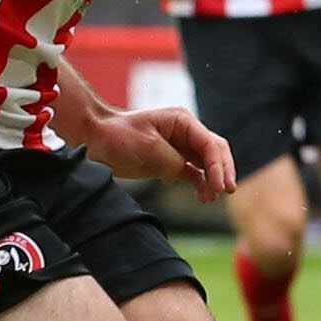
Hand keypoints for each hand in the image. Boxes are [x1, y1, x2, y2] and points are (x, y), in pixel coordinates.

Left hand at [81, 105, 237, 200]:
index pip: (210, 144)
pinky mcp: (171, 162)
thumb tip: (188, 172)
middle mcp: (186, 133)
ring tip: (210, 198)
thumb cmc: (118, 136)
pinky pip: (193, 173)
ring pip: (207, 164)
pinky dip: (200, 184)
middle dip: (223, 171)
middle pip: (215, 152)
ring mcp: (180, 148)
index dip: (218, 165)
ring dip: (212, 180)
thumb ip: (172, 160)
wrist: (94, 140)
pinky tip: (203, 196)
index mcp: (183, 122)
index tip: (219, 186)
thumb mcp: (147, 147)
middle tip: (226, 191)